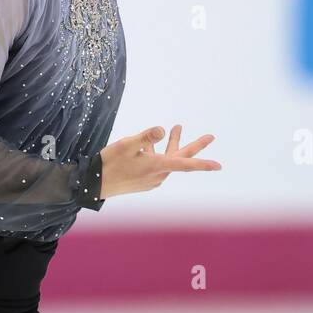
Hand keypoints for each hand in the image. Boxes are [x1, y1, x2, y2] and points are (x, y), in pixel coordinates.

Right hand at [99, 125, 220, 199]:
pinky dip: (157, 154)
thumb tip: (163, 130)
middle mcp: (158, 175)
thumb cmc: (109, 163)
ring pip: (167, 160)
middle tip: (211, 136)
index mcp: (156, 166)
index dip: (203, 164)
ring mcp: (151, 180)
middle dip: (193, 145)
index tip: (219, 166)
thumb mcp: (126, 144)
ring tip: (176, 128)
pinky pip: (157, 166)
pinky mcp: (144, 182)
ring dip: (171, 145)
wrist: (94, 184)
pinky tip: (148, 148)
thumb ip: (146, 136)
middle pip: (181, 158)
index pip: (185, 164)